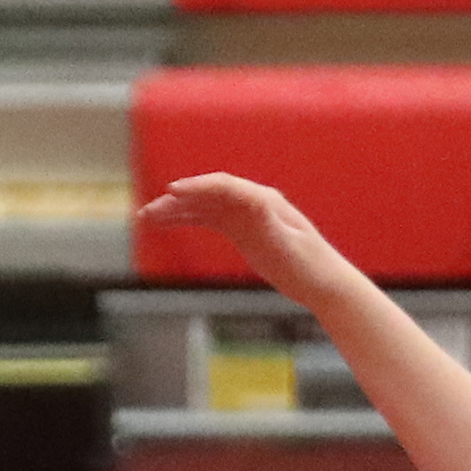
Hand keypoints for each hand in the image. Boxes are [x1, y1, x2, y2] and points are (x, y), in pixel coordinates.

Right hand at [136, 173, 352, 307]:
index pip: (224, 187)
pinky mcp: (241, 230)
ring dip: (175, 210)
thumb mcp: (290, 248)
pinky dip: (187, 219)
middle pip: (208, 194)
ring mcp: (245, 215)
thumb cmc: (310, 268)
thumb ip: (272, 226)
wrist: (323, 283)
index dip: (197, 187)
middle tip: (149, 211)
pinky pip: (209, 220)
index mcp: (264, 202)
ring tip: (147, 217)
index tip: (173, 192)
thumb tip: (257, 202)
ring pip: (204, 207)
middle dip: (177, 201)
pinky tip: (168, 222)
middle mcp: (252, 202)